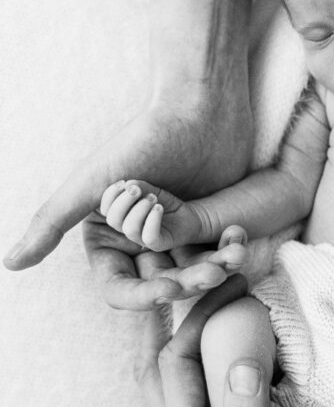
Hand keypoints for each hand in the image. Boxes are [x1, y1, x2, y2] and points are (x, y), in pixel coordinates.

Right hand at [3, 92, 248, 275]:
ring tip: (228, 257)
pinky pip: (218, 254)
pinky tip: (238, 242)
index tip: (167, 288)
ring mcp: (176, 235)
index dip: (142, 296)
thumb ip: (52, 222)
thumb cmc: (143, 142)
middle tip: (209, 271)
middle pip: (160, 285)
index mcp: (109, 238)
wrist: (200, 110)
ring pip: (192, 274)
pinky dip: (229, 253)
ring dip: (210, 271)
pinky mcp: (208, 225)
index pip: (119, 287)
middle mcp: (140, 242)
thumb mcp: (92, 184)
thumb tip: (8, 264)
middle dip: (185, 283)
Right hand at [99, 178, 222, 250]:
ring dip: (139, 209)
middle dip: (123, 201)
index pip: (105, 209)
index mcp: (123, 216)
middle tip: (138, 190)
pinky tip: (159, 207)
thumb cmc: (166, 204)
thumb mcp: (150, 191)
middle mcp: (130, 229)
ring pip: (129, 229)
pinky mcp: (159, 244)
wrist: (190, 216)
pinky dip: (152, 219)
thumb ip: (138, 187)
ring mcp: (143, 239)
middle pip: (113, 220)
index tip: (124, 182)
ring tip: (153, 198)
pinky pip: (149, 237)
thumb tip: (127, 185)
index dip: (110, 195)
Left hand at [134, 274, 295, 406]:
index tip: (221, 271)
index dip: (193, 310)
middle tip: (188, 270)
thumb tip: (241, 363)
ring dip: (185, 332)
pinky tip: (232, 354)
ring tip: (197, 296)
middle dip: (172, 312)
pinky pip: (203, 398)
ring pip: (180, 376)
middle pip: (164, 358)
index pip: (174, 356)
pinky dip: (209, 363)